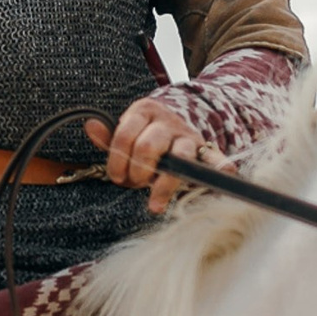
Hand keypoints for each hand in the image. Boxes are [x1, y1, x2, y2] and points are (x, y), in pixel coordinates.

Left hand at [86, 100, 228, 214]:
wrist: (179, 123)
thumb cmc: (147, 136)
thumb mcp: (127, 132)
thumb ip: (109, 136)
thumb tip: (90, 126)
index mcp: (143, 111)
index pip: (125, 135)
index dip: (117, 160)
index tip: (117, 177)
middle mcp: (167, 121)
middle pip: (149, 146)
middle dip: (138, 171)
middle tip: (136, 183)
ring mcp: (187, 135)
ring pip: (179, 157)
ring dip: (165, 184)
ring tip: (155, 205)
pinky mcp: (205, 150)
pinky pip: (215, 158)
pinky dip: (221, 166)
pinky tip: (226, 175)